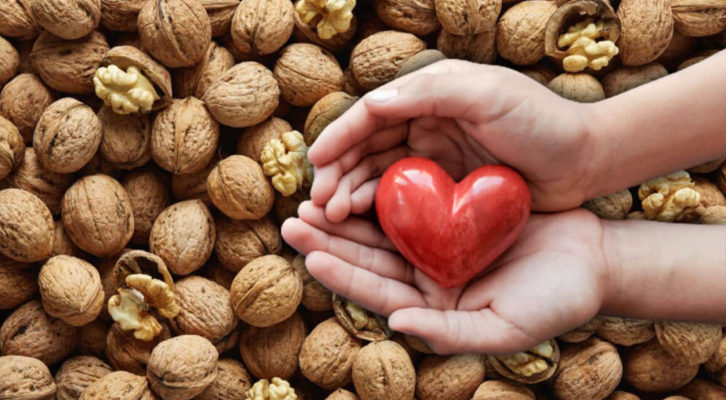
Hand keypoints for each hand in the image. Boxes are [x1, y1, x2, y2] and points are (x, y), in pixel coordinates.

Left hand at [282, 203, 607, 353]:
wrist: (593, 260)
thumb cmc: (556, 301)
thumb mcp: (504, 327)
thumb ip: (450, 332)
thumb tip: (397, 321)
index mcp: (433, 308)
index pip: (377, 292)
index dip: (342, 273)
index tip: (309, 252)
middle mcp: (428, 279)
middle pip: (369, 258)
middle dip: (329, 239)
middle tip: (293, 218)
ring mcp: (438, 247)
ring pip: (382, 229)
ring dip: (347, 212)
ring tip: (312, 196)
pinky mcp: (452, 217)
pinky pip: (411, 203)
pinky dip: (384, 190)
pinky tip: (359, 173)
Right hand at [309, 59, 599, 221]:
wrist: (586, 161)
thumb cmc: (543, 122)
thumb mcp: (489, 95)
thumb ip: (432, 92)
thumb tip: (370, 105)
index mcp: (431, 92)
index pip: (372, 113)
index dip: (340, 136)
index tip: (316, 162)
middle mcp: (426, 120)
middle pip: (367, 145)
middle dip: (337, 171)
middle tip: (317, 202)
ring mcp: (434, 155)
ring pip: (377, 172)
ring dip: (350, 191)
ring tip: (330, 215)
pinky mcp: (444, 186)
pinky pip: (400, 196)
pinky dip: (376, 206)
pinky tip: (360, 220)